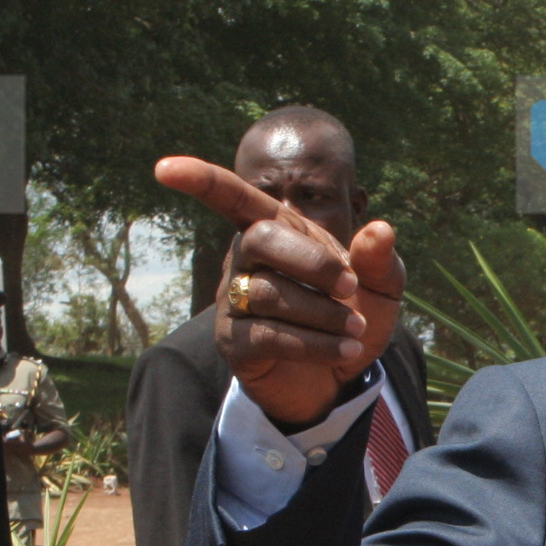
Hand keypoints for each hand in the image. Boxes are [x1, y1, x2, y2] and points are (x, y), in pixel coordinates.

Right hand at [156, 155, 402, 428]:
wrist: (343, 377)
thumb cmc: (354, 317)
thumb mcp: (380, 288)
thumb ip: (379, 260)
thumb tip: (380, 230)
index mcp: (278, 231)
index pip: (233, 198)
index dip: (201, 181)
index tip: (164, 168)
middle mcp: (246, 259)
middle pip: (260, 239)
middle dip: (312, 262)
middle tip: (350, 286)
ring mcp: (235, 301)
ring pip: (268, 293)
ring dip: (322, 312)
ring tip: (356, 330)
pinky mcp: (235, 343)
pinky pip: (267, 336)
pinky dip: (314, 343)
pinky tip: (344, 350)